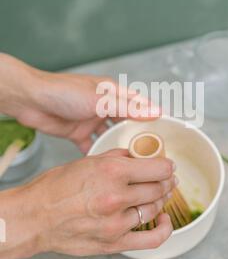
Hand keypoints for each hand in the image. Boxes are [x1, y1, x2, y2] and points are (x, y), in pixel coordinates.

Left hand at [0, 54, 159, 152]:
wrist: (31, 100)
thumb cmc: (64, 92)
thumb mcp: (101, 100)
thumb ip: (128, 107)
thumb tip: (156, 111)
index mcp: (111, 92)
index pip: (138, 104)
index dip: (151, 115)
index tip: (165, 130)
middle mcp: (103, 105)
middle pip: (125, 121)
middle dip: (136, 134)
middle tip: (150, 152)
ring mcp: (90, 119)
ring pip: (109, 135)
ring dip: (117, 145)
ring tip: (131, 162)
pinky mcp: (76, 132)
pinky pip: (90, 145)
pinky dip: (97, 154)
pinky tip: (105, 166)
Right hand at [0, 149, 174, 258]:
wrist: (35, 217)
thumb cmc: (55, 188)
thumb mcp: (87, 161)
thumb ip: (117, 157)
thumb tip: (139, 156)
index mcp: (112, 172)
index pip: (159, 168)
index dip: (168, 166)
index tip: (168, 166)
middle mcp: (116, 197)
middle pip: (159, 188)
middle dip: (166, 181)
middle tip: (166, 178)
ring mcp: (116, 223)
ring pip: (155, 208)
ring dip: (160, 199)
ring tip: (158, 194)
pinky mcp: (114, 242)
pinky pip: (152, 239)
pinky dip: (164, 228)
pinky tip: (164, 219)